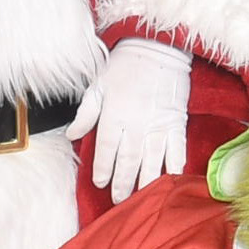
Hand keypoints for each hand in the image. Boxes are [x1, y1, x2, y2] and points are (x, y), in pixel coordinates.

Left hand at [76, 37, 195, 198]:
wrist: (158, 48)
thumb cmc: (125, 66)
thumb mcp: (98, 85)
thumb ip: (85, 113)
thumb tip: (71, 135)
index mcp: (114, 114)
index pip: (106, 150)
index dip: (103, 169)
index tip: (100, 183)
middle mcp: (136, 124)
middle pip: (128, 160)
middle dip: (122, 183)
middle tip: (120, 200)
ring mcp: (159, 125)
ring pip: (151, 160)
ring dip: (145, 182)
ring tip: (141, 198)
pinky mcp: (177, 123)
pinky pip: (177, 150)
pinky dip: (174, 166)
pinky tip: (171, 180)